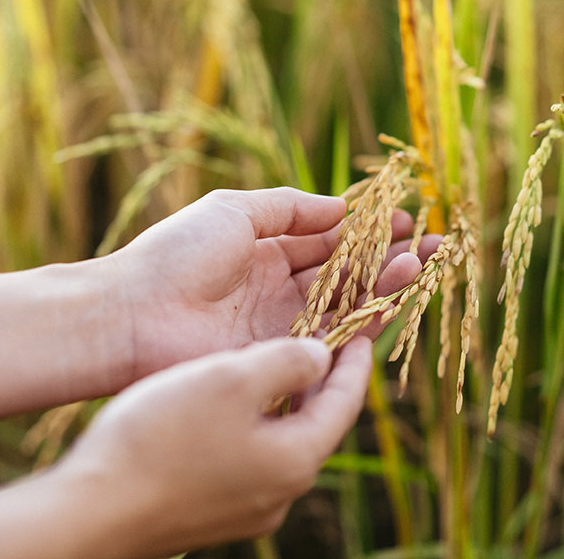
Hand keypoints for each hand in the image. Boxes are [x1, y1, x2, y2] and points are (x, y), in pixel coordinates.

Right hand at [59, 336, 371, 557]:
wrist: (90, 512)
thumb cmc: (161, 439)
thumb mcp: (231, 380)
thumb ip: (287, 361)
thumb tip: (320, 356)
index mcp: (296, 461)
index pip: (345, 404)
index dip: (356, 362)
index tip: (364, 332)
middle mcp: (281, 495)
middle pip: (316, 425)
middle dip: (320, 381)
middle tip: (323, 341)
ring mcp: (246, 511)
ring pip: (280, 442)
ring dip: (283, 402)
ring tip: (275, 364)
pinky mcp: (212, 515)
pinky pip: (249, 460)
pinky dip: (254, 425)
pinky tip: (229, 406)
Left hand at [104, 187, 437, 384]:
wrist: (134, 316)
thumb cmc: (175, 255)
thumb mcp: (233, 211)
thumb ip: (288, 207)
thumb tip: (340, 207)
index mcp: (264, 251)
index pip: (328, 240)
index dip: (367, 230)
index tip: (404, 218)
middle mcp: (278, 289)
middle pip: (345, 273)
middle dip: (387, 258)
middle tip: (429, 246)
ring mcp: (280, 325)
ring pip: (345, 305)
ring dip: (383, 285)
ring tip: (418, 264)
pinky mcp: (281, 357)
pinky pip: (331, 338)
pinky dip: (363, 320)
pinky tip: (390, 298)